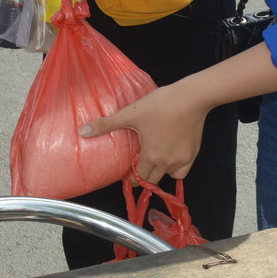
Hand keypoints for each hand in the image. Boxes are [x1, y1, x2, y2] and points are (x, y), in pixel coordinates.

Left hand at [78, 84, 208, 182]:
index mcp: (151, 156)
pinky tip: (170, 156)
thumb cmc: (160, 104)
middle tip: (137, 166)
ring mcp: (183, 159)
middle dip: (144, 177)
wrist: (192, 98)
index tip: (127, 172)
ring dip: (159, 171)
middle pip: (153, 180)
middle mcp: (167, 163)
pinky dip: (175, 168)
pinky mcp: (194, 153)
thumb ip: (106, 124)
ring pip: (168, 175)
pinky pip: (183, 170)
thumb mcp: (130, 114)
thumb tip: (82, 132)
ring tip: (152, 159)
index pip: (139, 178)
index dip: (131, 177)